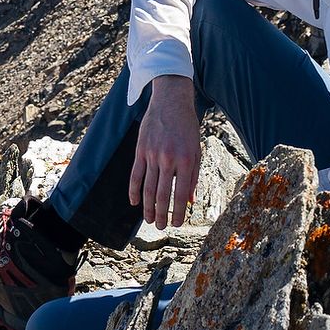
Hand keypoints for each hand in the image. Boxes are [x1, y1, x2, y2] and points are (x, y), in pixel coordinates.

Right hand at [130, 75, 200, 227]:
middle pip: (161, 194)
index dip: (178, 211)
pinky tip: (134, 202)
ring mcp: (152, 155)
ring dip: (147, 207)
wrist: (170, 101)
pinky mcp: (140, 150)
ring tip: (149, 220)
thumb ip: (192, 175)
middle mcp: (168, 159)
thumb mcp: (196, 150)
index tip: (177, 223)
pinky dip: (133, 190)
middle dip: (161, 214)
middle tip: (161, 227)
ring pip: (147, 187)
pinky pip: (135, 174)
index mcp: (185, 160)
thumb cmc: (187, 127)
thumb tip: (189, 200)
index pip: (181, 193)